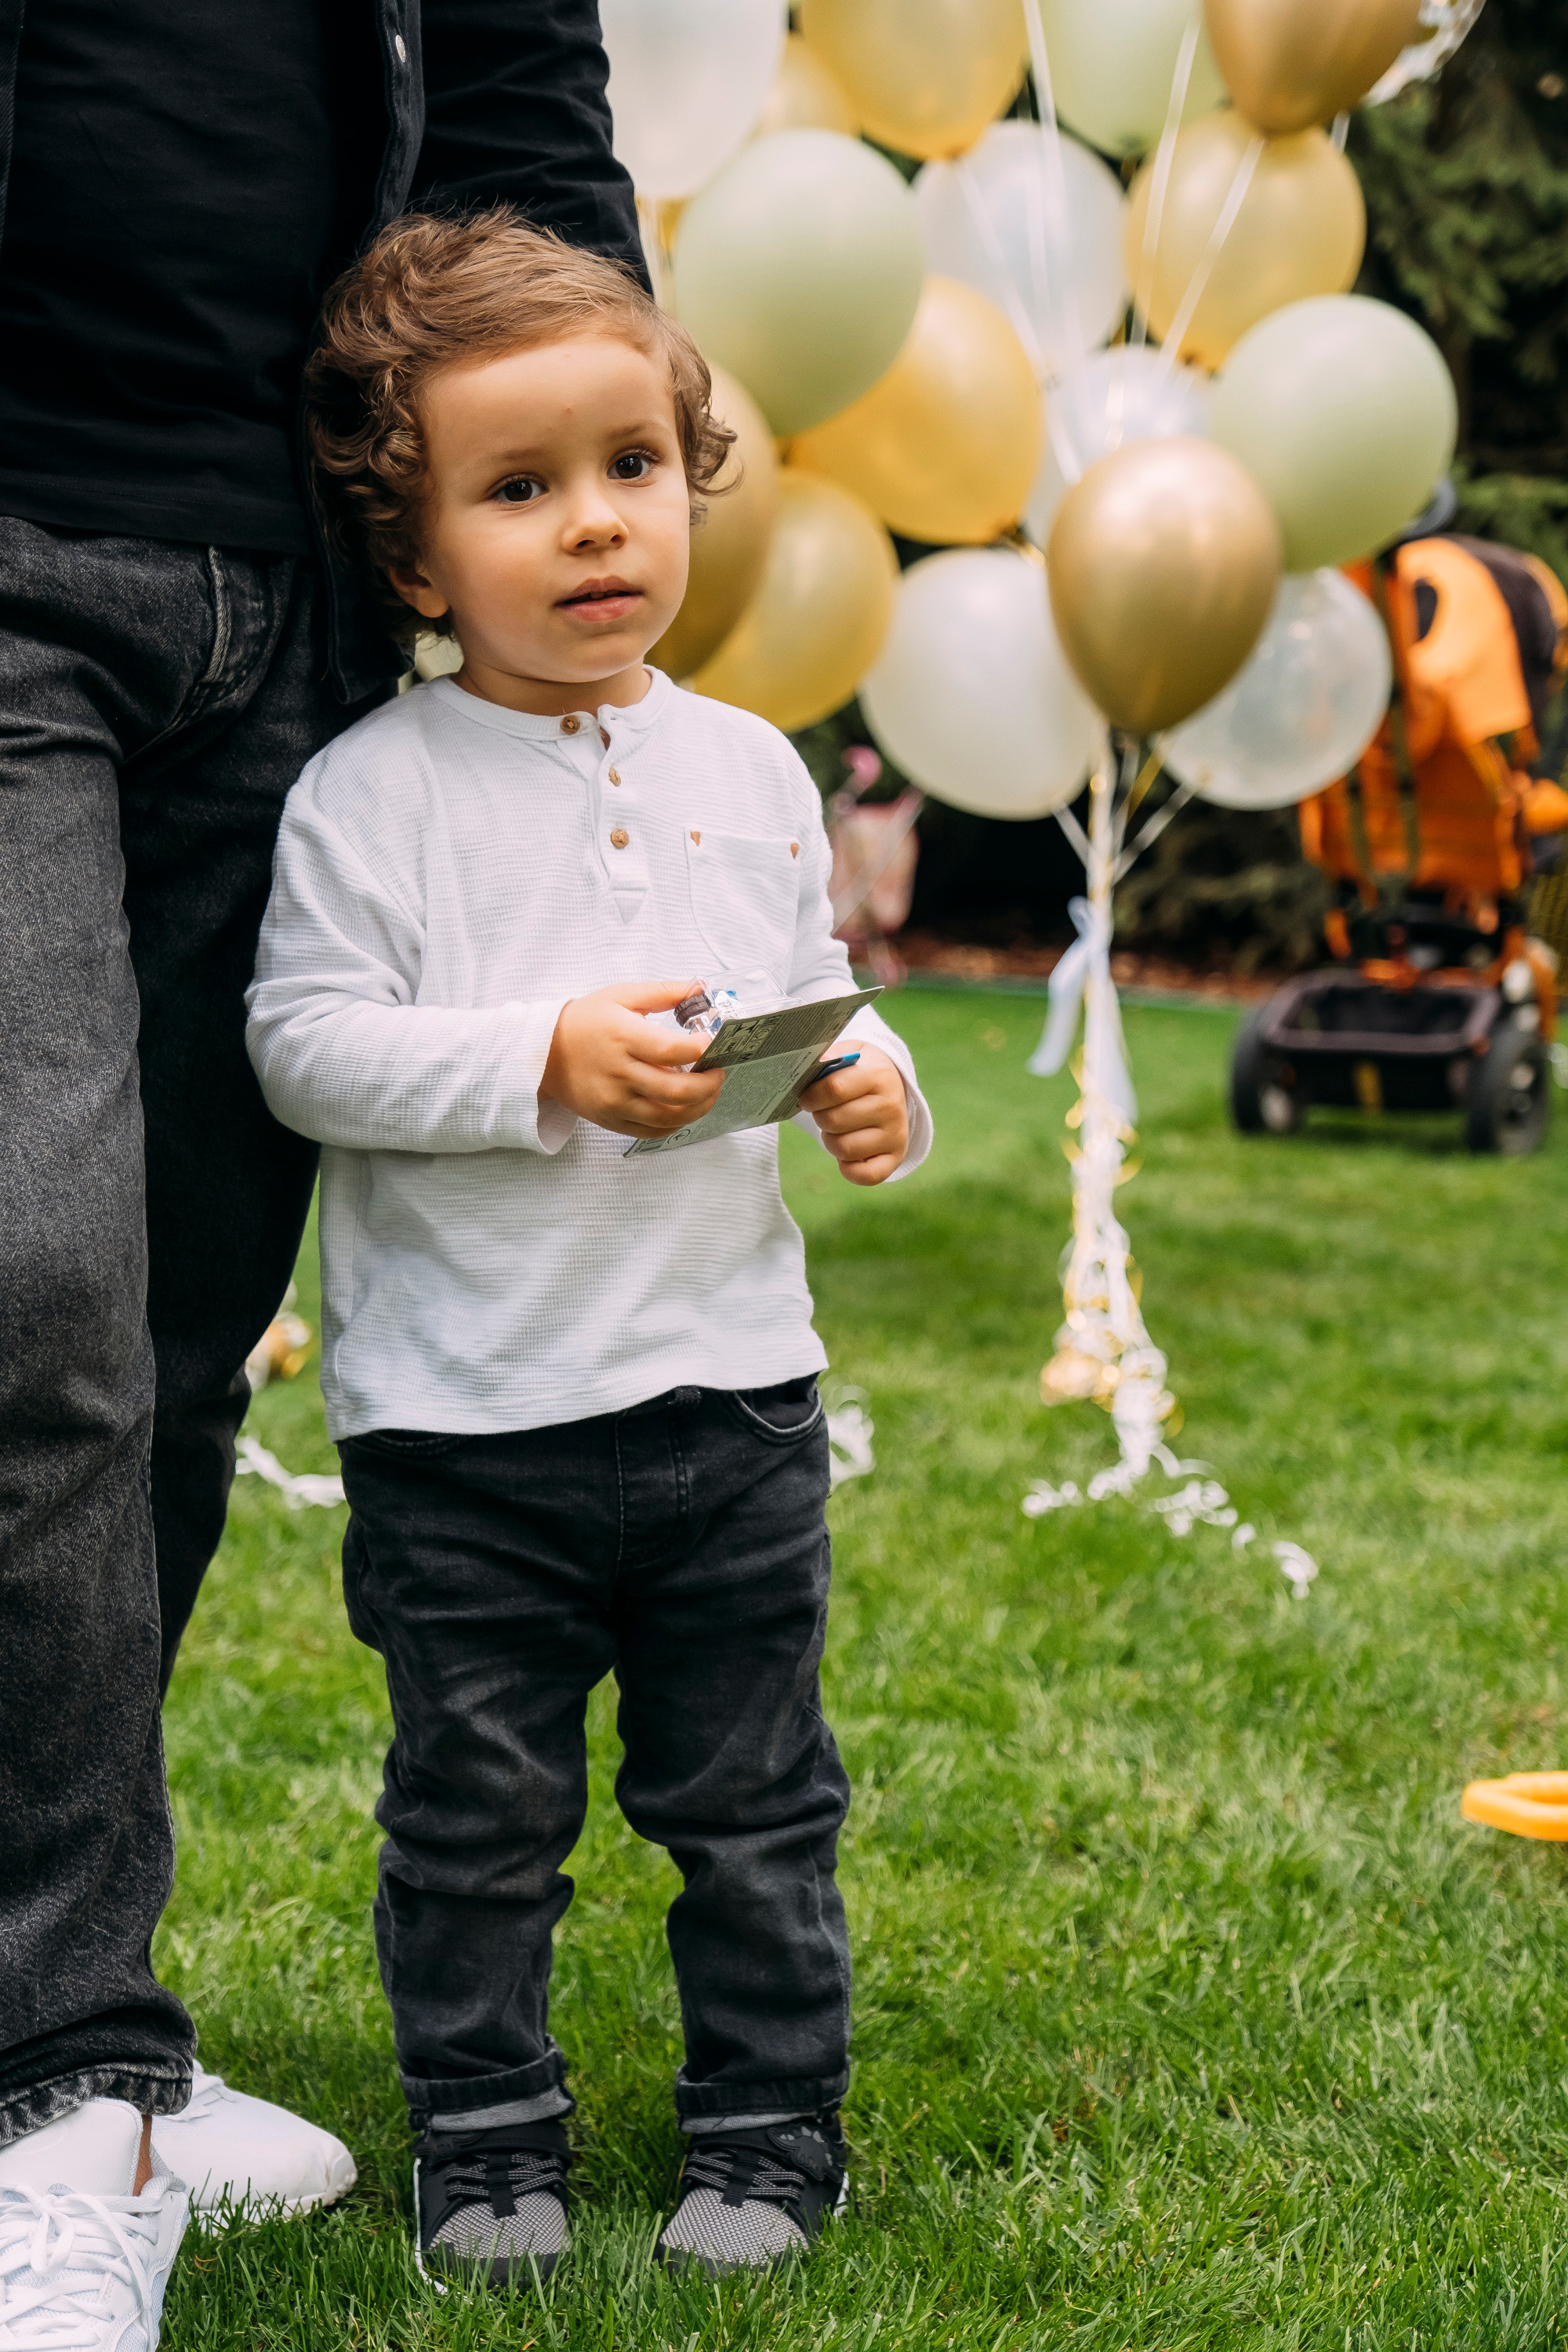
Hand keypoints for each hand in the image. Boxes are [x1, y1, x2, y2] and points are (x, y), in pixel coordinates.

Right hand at [541, 980, 724, 1139]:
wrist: (543, 1053)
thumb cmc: (585, 1021)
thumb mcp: (621, 995)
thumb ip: (662, 992)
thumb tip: (699, 988)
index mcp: (623, 1037)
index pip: (673, 1050)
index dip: (702, 1049)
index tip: (713, 1044)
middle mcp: (619, 1073)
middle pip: (678, 1090)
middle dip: (710, 1084)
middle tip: (719, 1073)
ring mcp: (614, 1101)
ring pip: (670, 1116)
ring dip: (700, 1107)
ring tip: (709, 1093)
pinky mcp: (611, 1119)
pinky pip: (653, 1131)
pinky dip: (677, 1124)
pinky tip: (687, 1111)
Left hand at [798, 1042, 908, 1185]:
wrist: (891, 1086)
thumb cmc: (859, 1071)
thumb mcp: (849, 1053)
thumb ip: (828, 1056)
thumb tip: (807, 1064)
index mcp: (878, 1075)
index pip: (834, 1089)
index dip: (811, 1096)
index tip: (805, 1097)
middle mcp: (891, 1106)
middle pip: (834, 1121)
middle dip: (819, 1117)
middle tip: (824, 1111)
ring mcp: (895, 1134)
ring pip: (842, 1148)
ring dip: (830, 1140)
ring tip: (837, 1128)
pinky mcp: (896, 1157)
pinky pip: (866, 1175)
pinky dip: (848, 1169)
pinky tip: (846, 1154)